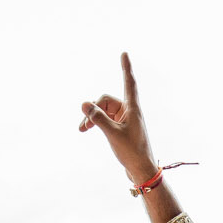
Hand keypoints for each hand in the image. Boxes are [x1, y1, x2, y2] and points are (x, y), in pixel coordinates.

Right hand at [80, 53, 163, 185]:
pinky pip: (104, 118)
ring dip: (92, 117)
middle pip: (106, 100)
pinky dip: (95, 122)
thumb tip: (84, 103)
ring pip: (103, 110)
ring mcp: (123, 119)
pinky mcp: (119, 127)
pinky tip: (86, 129)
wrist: (140, 169)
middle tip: (84, 125)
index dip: (126, 68)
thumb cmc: (131, 151)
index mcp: (133, 108)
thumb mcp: (112, 134)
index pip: (129, 82)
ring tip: (82, 129)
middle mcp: (129, 110)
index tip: (124, 54)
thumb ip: (97, 118)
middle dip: (93, 109)